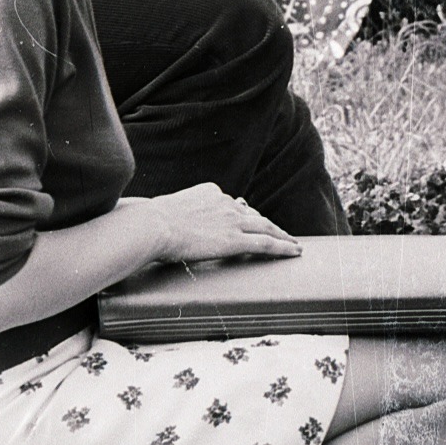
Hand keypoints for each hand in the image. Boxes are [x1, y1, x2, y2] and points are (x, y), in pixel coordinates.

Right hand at [129, 183, 301, 263]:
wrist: (153, 225)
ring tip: (293, 244)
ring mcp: (232, 221)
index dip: (245, 215)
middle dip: (268, 224)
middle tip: (281, 233)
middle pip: (254, 215)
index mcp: (211, 192)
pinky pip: (266, 244)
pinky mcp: (235, 240)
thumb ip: (179, 211)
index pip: (234, 205)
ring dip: (283, 236)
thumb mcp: (168, 208)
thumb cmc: (150, 221)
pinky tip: (295, 252)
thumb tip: (170, 218)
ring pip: (267, 228)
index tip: (250, 221)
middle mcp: (226, 203)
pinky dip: (284, 248)